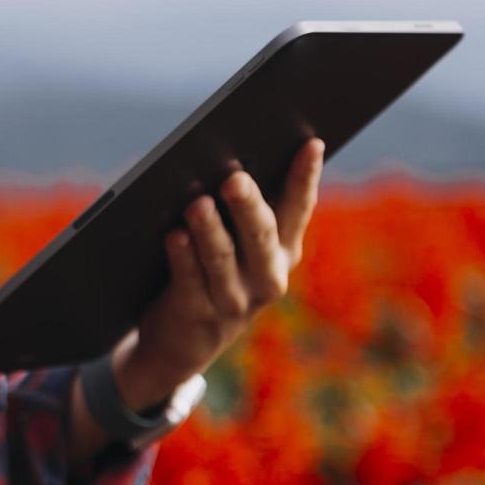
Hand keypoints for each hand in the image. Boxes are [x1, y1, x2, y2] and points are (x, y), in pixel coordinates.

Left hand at [113, 137, 325, 408]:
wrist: (184, 342)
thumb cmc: (212, 273)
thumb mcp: (237, 246)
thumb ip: (242, 210)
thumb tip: (230, 156)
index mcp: (284, 250)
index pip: (298, 208)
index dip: (305, 177)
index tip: (310, 143)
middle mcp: (267, 276)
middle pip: (260, 234)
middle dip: (248, 205)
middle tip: (234, 178)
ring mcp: (234, 300)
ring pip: (221, 258)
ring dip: (209, 230)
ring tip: (197, 203)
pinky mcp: (198, 314)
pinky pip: (189, 281)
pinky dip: (182, 258)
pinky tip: (173, 236)